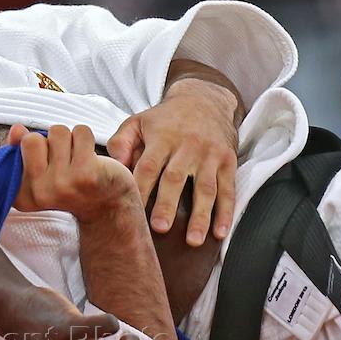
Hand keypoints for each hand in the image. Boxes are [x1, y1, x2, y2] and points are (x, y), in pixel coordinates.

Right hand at [10, 123, 137, 218]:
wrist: (108, 207)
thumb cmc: (73, 186)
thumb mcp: (41, 173)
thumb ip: (23, 150)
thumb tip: (17, 129)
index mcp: (23, 196)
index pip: (16, 150)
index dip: (34, 148)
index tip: (47, 165)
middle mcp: (39, 193)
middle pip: (32, 140)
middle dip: (49, 141)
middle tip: (63, 158)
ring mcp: (62, 185)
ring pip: (58, 132)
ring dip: (70, 138)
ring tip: (77, 157)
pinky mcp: (86, 174)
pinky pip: (80, 132)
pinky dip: (86, 138)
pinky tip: (90, 156)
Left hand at [107, 77, 239, 245]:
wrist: (205, 99)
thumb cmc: (165, 119)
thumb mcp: (139, 121)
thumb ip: (121, 142)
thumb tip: (112, 164)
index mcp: (162, 138)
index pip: (148, 166)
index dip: (141, 188)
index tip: (131, 210)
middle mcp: (187, 146)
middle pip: (176, 178)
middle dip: (167, 204)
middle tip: (159, 228)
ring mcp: (210, 155)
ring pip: (205, 188)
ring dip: (200, 216)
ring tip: (193, 241)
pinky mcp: (228, 162)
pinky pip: (228, 190)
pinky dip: (226, 213)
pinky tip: (220, 233)